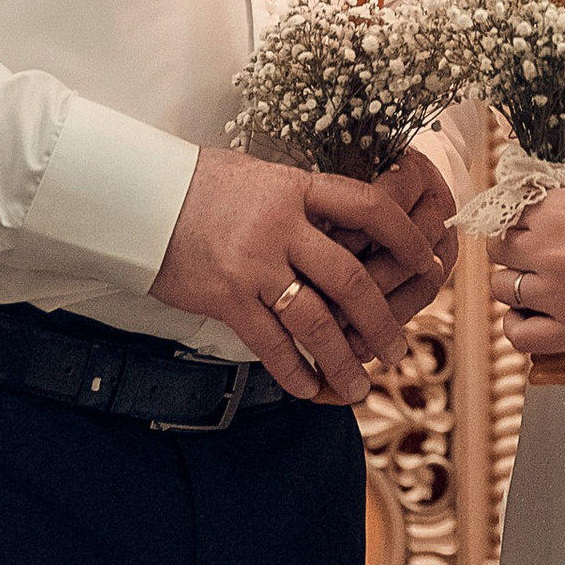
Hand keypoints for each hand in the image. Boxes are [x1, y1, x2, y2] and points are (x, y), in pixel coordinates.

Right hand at [150, 143, 445, 407]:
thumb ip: (302, 201)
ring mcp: (254, 264)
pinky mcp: (227, 297)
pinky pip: (271, 344)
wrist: (137, 198)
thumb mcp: (261, 176)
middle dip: (382, 320)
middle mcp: (281, 226)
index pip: (369, 207)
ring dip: (345, 359)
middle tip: (397, 347)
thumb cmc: (200, 185)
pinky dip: (294, 371)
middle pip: (351, 278)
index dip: (405, 238)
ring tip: (361, 384)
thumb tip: (346, 223)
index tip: (428, 262)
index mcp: (296, 189)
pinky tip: (308, 388)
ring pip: (317, 321)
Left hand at [492, 188, 564, 360]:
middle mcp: (548, 251)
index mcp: (555, 210)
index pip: (507, 214)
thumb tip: (535, 208)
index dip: (520, 222)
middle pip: (500, 250)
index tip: (531, 229)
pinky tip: (532, 316)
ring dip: (516, 285)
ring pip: (502, 289)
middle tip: (536, 256)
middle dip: (515, 251)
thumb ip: (563, 200)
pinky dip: (518, 325)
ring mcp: (556, 294)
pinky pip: (518, 334)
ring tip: (539, 285)